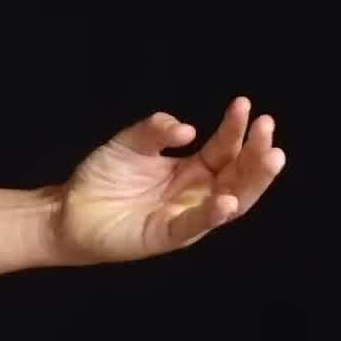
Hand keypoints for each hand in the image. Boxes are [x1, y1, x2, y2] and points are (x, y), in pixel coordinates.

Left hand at [55, 96, 286, 263]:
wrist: (70, 209)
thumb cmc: (104, 177)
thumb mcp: (129, 143)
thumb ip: (155, 131)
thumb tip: (188, 127)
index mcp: (192, 170)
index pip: (224, 149)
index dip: (236, 129)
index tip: (245, 105)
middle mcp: (197, 193)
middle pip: (238, 175)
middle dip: (256, 152)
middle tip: (268, 128)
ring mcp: (186, 215)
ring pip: (231, 201)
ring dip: (252, 181)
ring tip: (270, 158)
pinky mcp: (167, 235)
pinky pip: (195, 225)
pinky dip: (213, 214)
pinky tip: (228, 200)